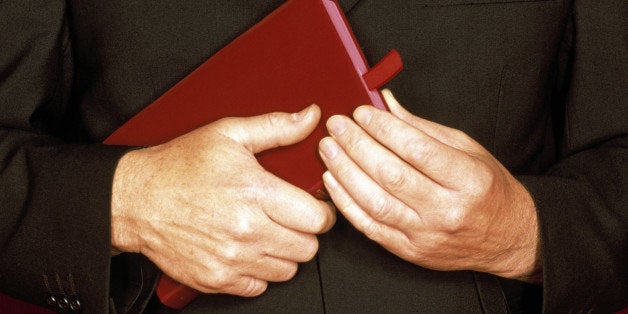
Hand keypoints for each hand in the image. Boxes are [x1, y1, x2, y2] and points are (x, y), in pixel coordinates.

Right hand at [111, 105, 335, 296]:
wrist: (135, 199)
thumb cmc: (178, 167)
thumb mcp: (228, 134)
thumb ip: (276, 127)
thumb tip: (310, 117)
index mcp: (255, 192)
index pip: (317, 219)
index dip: (323, 213)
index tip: (316, 208)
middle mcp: (246, 230)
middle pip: (307, 248)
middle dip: (305, 233)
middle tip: (291, 220)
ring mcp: (231, 259)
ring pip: (287, 270)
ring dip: (284, 253)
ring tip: (269, 233)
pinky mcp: (216, 279)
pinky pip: (259, 287)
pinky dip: (259, 272)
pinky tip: (249, 250)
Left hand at [318, 90, 540, 281]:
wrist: (507, 239)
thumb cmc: (488, 189)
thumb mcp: (468, 149)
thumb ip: (423, 127)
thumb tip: (385, 102)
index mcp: (469, 180)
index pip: (417, 150)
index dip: (383, 128)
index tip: (361, 112)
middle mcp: (447, 210)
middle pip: (391, 175)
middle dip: (356, 145)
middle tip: (336, 126)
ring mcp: (426, 235)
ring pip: (374, 202)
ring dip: (344, 172)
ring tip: (328, 148)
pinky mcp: (410, 251)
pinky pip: (369, 227)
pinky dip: (345, 202)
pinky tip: (332, 180)